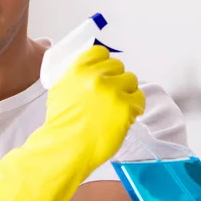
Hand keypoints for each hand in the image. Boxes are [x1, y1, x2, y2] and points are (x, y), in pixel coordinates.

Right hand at [38, 44, 144, 173]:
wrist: (66, 147)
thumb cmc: (61, 124)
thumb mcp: (60, 90)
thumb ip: (76, 77)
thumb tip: (91, 71)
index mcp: (78, 70)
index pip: (101, 52)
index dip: (104, 64)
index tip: (105, 74)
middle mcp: (96, 77)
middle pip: (118, 66)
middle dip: (116, 80)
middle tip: (110, 95)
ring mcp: (112, 91)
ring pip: (131, 80)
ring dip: (126, 92)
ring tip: (117, 107)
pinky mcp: (125, 107)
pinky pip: (139, 99)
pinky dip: (134, 107)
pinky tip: (125, 115)